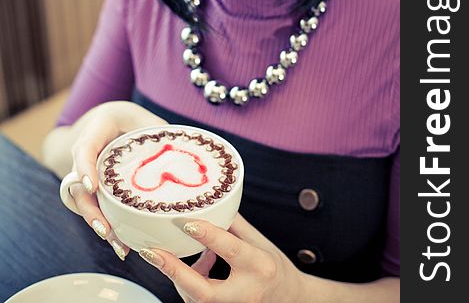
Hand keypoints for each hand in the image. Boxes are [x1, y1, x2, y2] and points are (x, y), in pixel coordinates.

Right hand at [66, 101, 166, 259]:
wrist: (110, 121)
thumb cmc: (130, 119)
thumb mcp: (146, 119)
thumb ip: (161, 133)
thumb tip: (186, 152)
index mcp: (97, 129)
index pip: (85, 148)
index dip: (85, 167)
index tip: (92, 186)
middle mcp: (85, 155)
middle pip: (78, 185)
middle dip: (90, 210)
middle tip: (106, 229)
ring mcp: (86, 174)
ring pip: (83, 202)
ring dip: (99, 224)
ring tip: (118, 244)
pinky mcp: (94, 189)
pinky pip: (94, 207)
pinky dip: (106, 225)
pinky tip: (123, 243)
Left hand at [139, 214, 305, 302]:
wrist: (292, 300)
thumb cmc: (275, 268)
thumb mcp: (260, 241)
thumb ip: (234, 223)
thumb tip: (208, 200)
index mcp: (259, 266)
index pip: (231, 250)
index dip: (208, 236)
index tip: (187, 223)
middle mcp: (246, 292)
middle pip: (204, 291)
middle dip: (175, 271)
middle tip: (151, 252)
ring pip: (196, 298)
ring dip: (180, 274)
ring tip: (169, 251)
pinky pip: (199, 301)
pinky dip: (191, 282)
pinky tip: (199, 263)